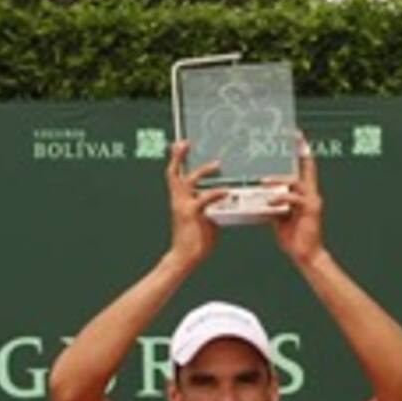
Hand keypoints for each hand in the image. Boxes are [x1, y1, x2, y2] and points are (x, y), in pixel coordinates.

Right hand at [166, 141, 227, 270]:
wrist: (184, 257)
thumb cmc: (194, 239)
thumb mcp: (204, 218)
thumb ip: (211, 206)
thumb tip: (225, 200)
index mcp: (179, 199)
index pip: (174, 175)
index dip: (176, 159)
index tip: (179, 144)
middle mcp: (178, 200)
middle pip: (174, 173)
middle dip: (178, 156)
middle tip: (187, 143)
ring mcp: (183, 206)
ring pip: (189, 181)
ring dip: (203, 170)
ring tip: (217, 165)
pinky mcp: (192, 214)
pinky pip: (204, 198)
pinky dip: (216, 192)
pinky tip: (227, 191)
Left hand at [267, 134, 324, 266]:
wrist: (306, 256)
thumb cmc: (294, 239)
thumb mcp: (280, 217)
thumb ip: (274, 203)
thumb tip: (262, 196)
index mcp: (305, 194)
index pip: (305, 168)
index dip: (302, 151)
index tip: (296, 136)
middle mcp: (312, 194)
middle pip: (307, 166)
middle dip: (300, 151)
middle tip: (292, 136)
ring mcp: (312, 201)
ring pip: (295, 182)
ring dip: (277, 181)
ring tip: (263, 183)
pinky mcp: (310, 210)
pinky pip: (293, 198)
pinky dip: (279, 198)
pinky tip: (269, 202)